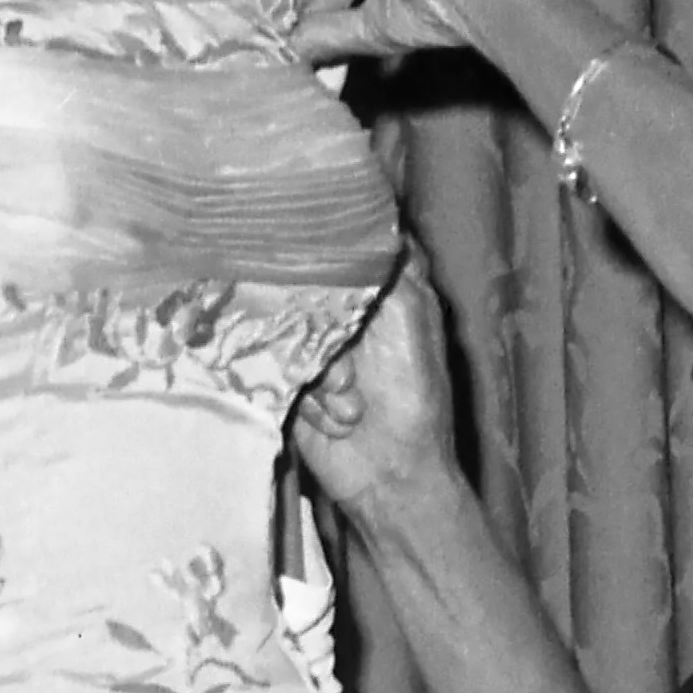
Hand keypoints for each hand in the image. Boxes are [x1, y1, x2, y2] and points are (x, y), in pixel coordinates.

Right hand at [290, 259, 458, 517]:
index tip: (317, 245)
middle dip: (325, 329)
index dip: (334, 250)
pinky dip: (308, 400)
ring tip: (352, 405)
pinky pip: (276, 373)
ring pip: (287, 332)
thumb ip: (392, 268)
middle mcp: (346, 316)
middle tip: (350, 368)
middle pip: (308, 287)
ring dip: (322, 376)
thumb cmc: (416, 400)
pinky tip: (336, 421)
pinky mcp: (289, 383)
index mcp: (383, 294)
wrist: (393, 478)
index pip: (349, 249)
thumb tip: (375, 214)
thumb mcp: (413, 322)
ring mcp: (314, 350)